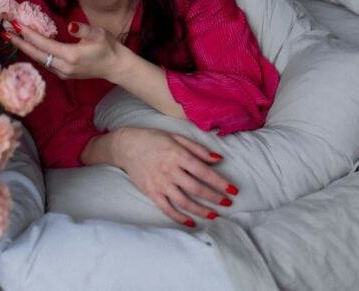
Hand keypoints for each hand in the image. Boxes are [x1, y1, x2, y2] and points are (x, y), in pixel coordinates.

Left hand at [5, 21, 121, 81]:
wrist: (115, 66)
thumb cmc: (108, 47)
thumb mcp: (98, 34)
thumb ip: (83, 30)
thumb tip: (70, 26)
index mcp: (71, 55)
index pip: (44, 44)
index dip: (28, 34)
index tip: (16, 24)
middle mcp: (63, 66)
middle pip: (35, 54)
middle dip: (19, 42)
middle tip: (5, 30)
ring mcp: (62, 72)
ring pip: (38, 60)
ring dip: (24, 48)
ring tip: (11, 36)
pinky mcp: (63, 74)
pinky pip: (44, 63)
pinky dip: (34, 53)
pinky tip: (27, 46)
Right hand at [111, 126, 236, 226]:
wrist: (126, 146)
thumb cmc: (153, 139)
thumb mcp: (176, 137)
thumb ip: (197, 148)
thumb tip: (218, 159)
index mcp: (177, 154)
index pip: (203, 171)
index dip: (220, 182)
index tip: (233, 190)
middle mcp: (170, 170)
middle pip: (196, 188)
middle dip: (214, 197)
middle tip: (227, 203)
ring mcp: (160, 183)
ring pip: (184, 201)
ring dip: (201, 210)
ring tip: (214, 215)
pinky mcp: (151, 193)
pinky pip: (167, 209)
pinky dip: (180, 218)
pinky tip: (191, 222)